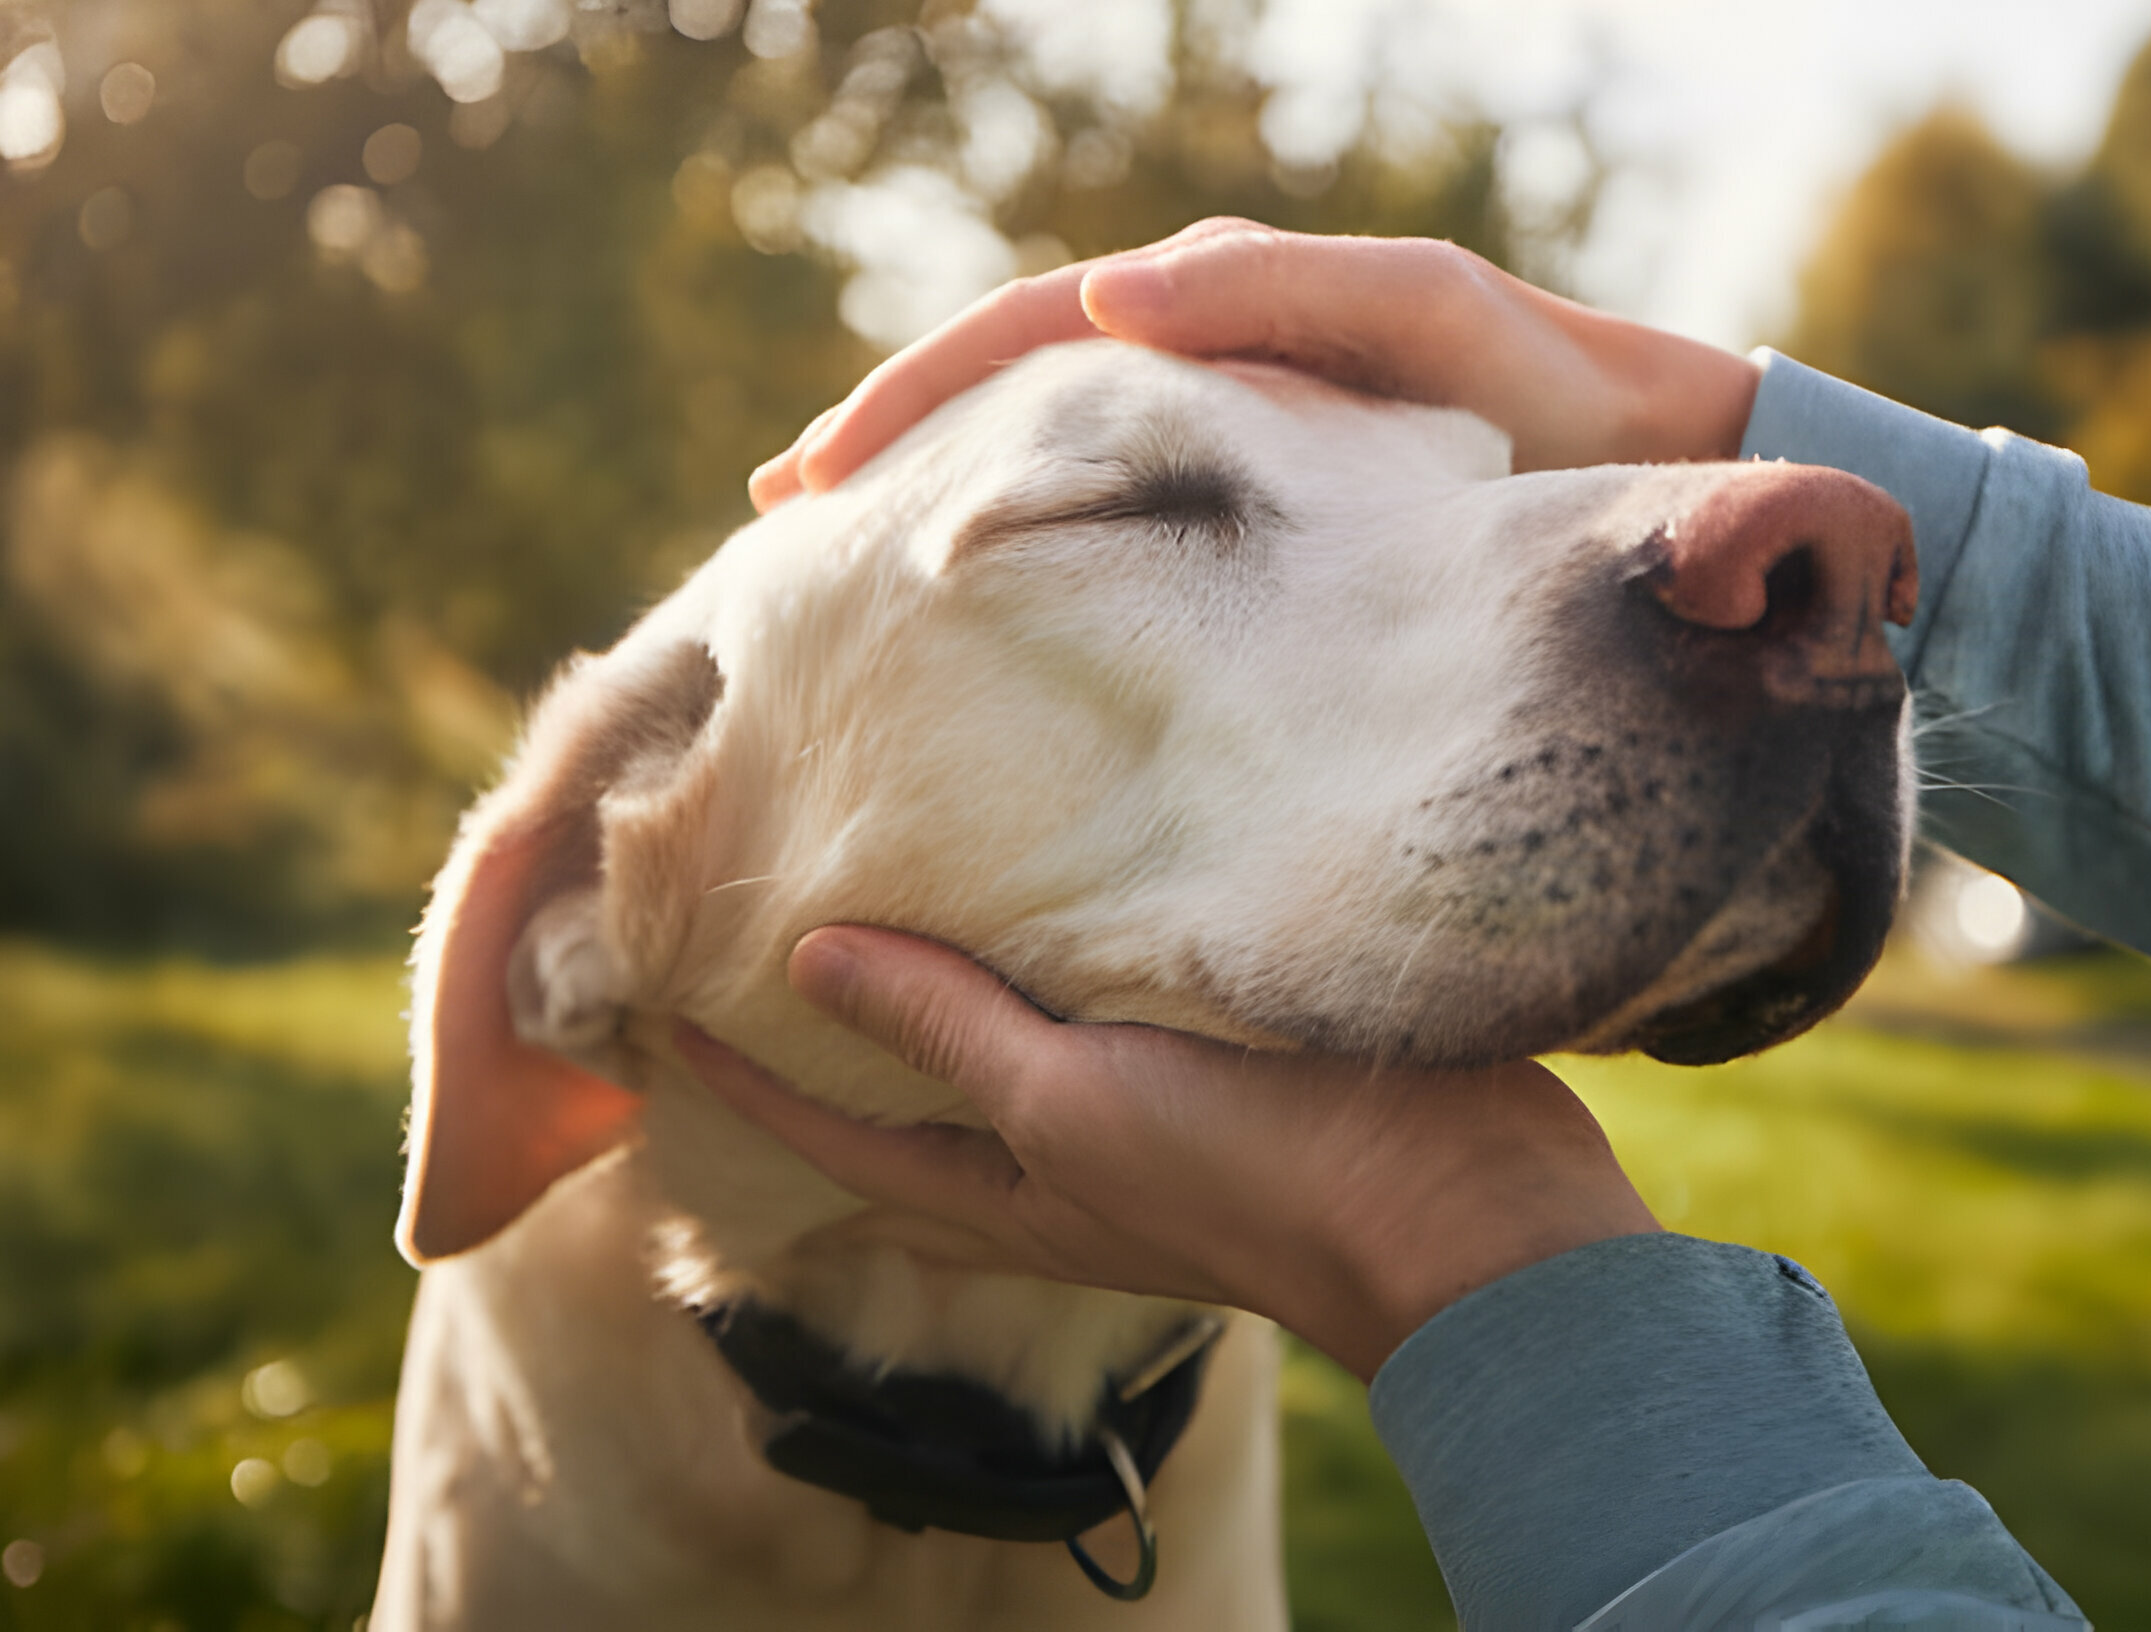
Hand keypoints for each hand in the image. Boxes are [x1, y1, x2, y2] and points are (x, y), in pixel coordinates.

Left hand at [676, 926, 1658, 1380]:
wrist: (1457, 1206)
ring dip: (932, 1000)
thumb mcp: (1074, 1102)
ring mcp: (1138, 1118)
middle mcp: (1055, 1162)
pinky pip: (1094, 1011)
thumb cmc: (1252, 1171)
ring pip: (999, 1057)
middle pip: (905, 1110)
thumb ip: (949, 1033)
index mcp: (1006, 1191)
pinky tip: (1045, 894)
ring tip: (873, 910)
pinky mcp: (1213, 1064)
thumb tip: (810, 959)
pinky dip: (1044, 963)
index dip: (739, 1080)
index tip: (657, 1003)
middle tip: (744, 958)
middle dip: (824, 1049)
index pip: (831, 1136)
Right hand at [748, 219, 1762, 510]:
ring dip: (945, 496)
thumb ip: (1286, 297)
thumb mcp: (1424, 320)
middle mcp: (1202, 358)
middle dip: (893, 443)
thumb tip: (1113, 302)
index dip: (914, 399)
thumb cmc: (1544, 389)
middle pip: (1007, 389)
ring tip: (846, 563)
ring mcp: (1223, 436)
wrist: (1645, 462)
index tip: (819, 478)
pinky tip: (984, 603)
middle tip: (784, 518)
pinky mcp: (1259, 512)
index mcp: (1219, 305)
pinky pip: (1116, 514)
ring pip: (1048, 456)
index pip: (1027, 337)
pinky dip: (1035, 541)